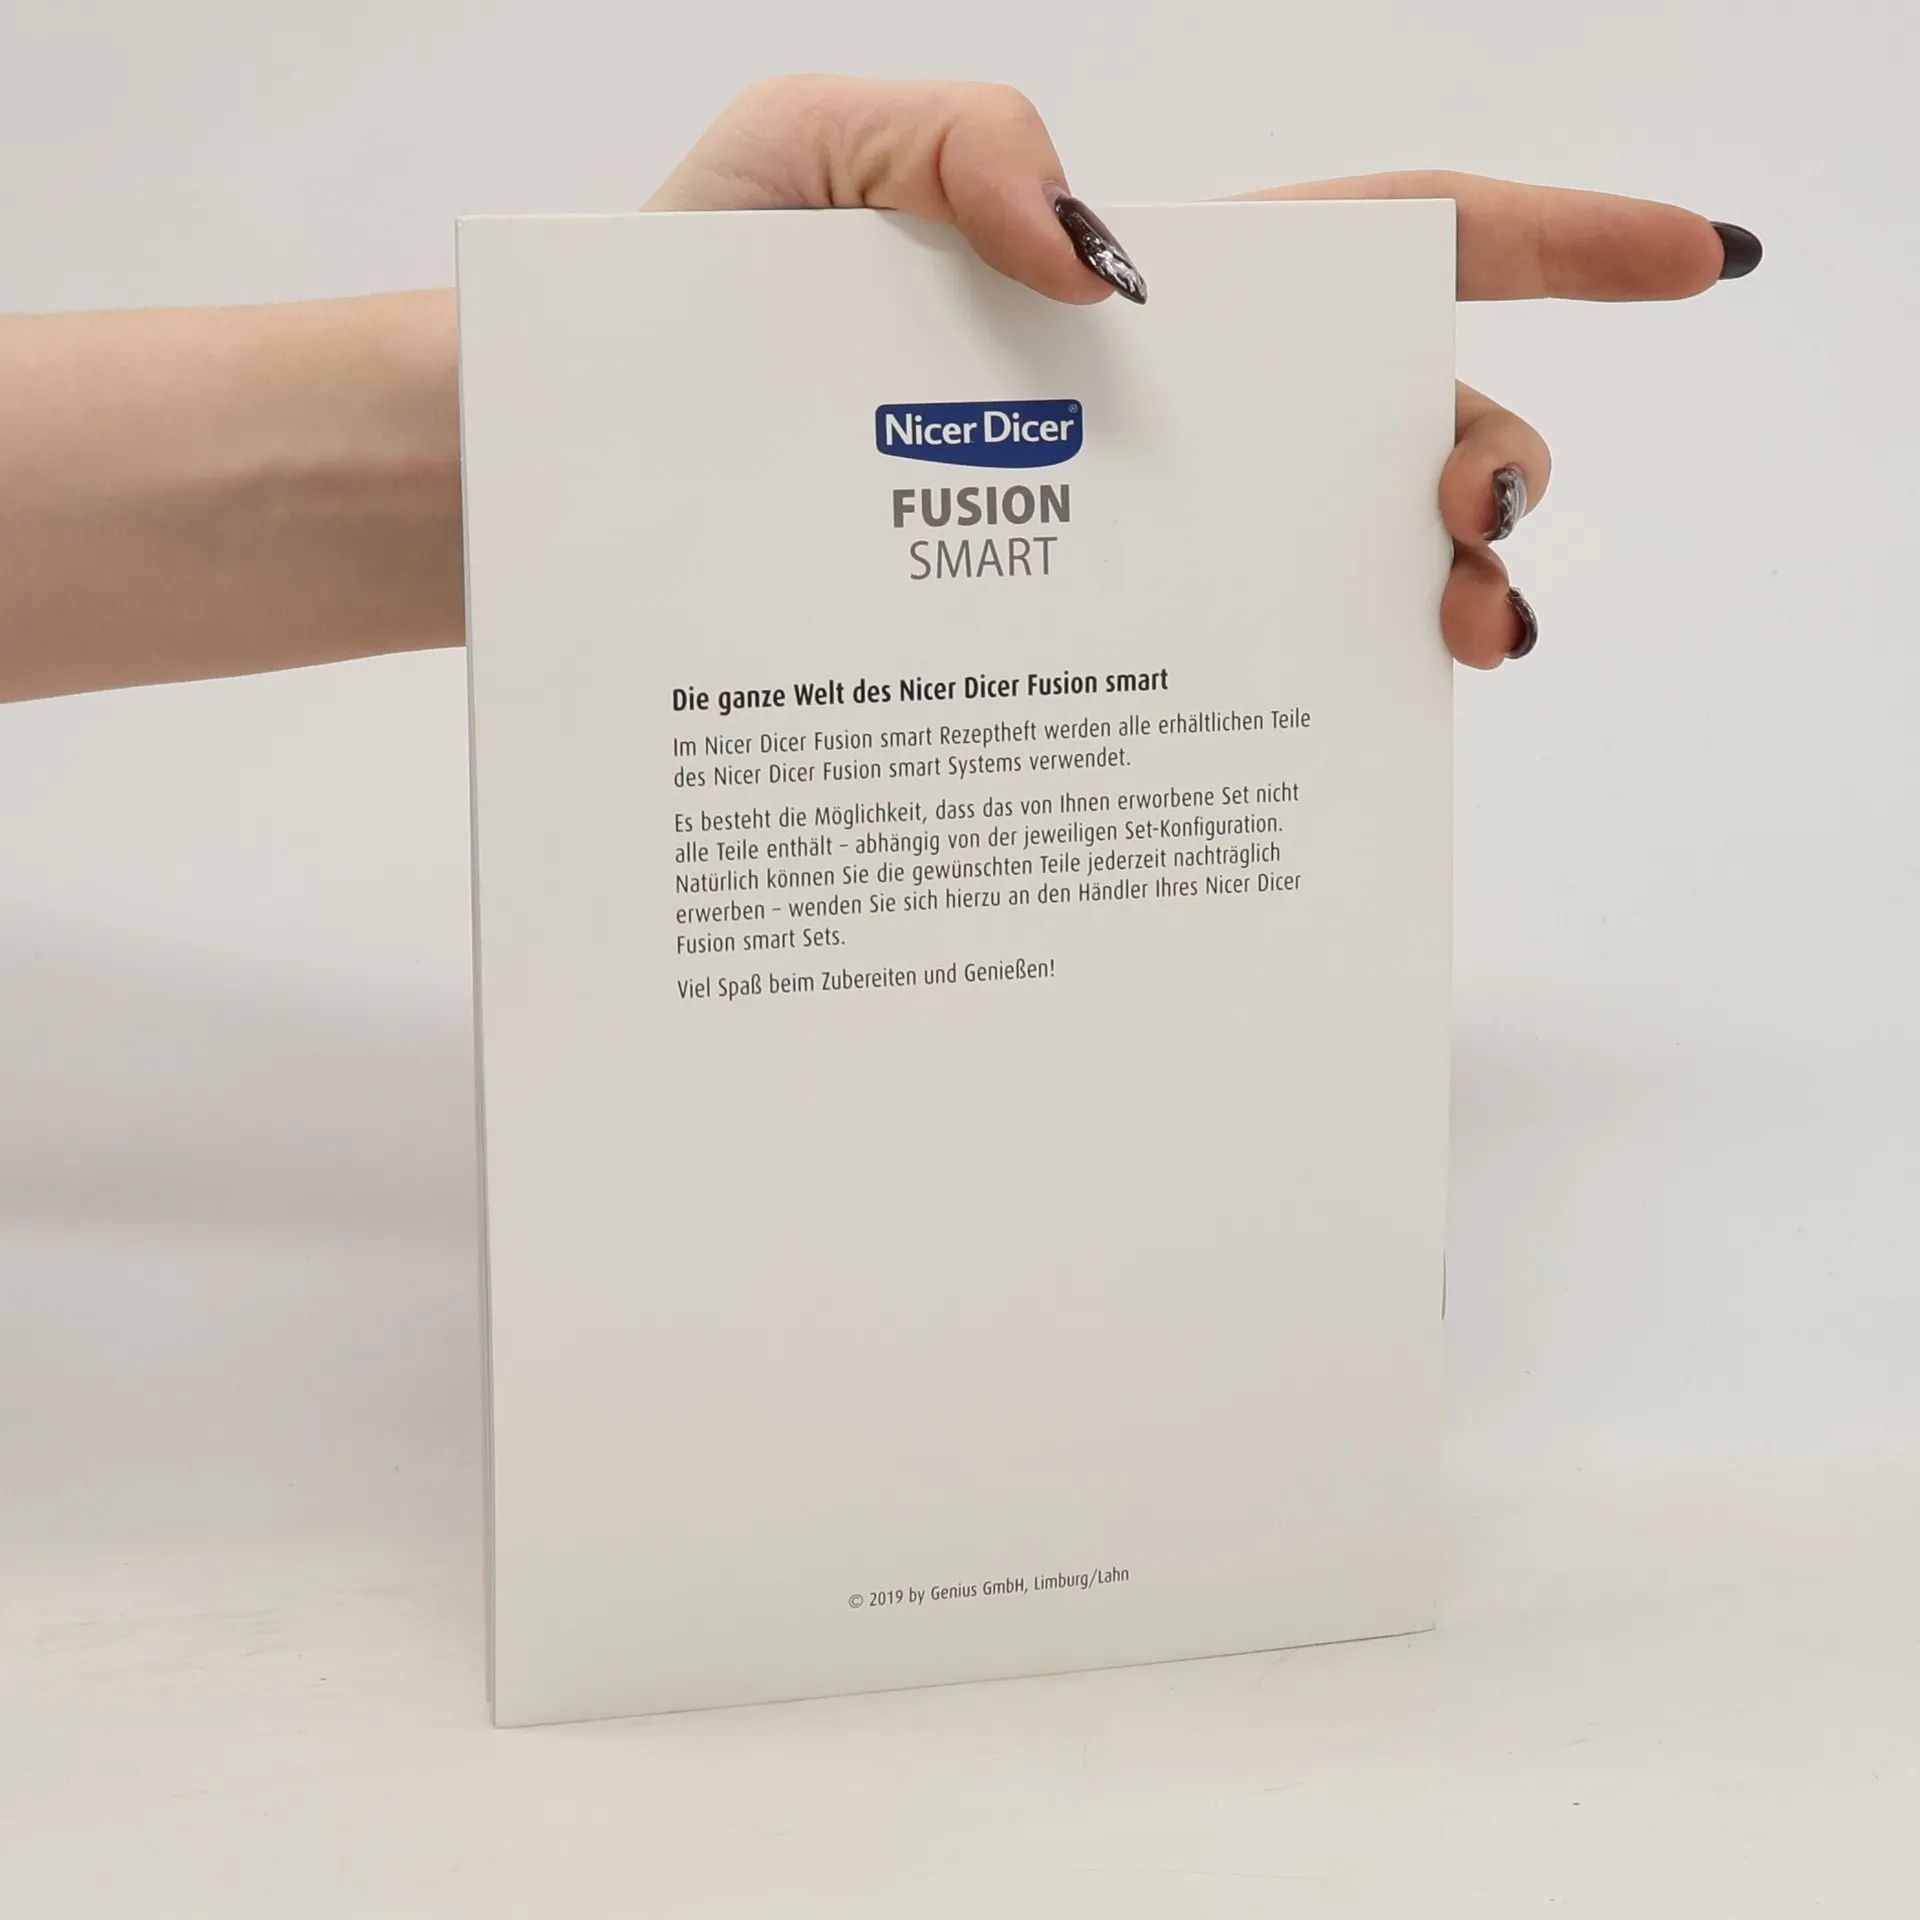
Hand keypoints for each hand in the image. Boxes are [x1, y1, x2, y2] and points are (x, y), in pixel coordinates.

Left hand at [651, 76, 1760, 669]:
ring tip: (1441, 639)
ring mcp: (1094, 560)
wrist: (537, 489)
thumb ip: (955, 144)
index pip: (1370, 247)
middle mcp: (1136, 439)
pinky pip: (1176, 693)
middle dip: (1489, 466)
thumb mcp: (790, 161)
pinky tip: (1283, 760)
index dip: (1547, 244)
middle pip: (1382, 433)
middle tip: (1467, 532)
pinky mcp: (1028, 667)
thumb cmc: (651, 315)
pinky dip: (1263, 721)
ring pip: (1308, 580)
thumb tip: (1116, 262)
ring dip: (1414, 605)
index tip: (1700, 265)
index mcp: (1113, 299)